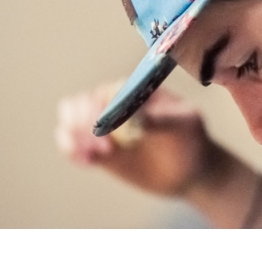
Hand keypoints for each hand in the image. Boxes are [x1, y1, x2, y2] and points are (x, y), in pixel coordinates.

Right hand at [55, 82, 228, 197]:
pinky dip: (73, 152)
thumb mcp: (183, 125)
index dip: (99, 108)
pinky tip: (89, 162)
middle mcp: (114, 105)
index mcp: (135, 90)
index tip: (107, 128)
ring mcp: (104, 129)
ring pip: (70, 125)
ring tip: (97, 155)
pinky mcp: (99, 152)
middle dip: (80, 123)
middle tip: (104, 146)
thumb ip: (158, 119)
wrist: (192, 171)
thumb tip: (132, 117)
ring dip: (73, 138)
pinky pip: (73, 147)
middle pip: (78, 104)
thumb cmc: (191, 138)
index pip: (105, 92)